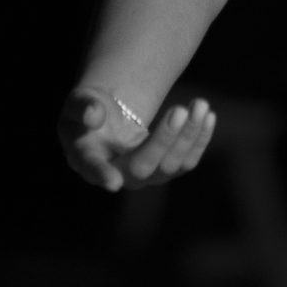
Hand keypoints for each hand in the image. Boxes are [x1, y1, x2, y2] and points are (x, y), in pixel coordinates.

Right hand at [59, 86, 217, 192]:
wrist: (111, 117)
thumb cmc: (88, 111)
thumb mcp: (78, 103)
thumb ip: (81, 107)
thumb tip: (94, 116)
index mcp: (88, 160)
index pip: (94, 169)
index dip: (102, 175)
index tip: (113, 183)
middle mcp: (119, 175)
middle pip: (143, 166)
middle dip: (163, 139)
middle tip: (179, 109)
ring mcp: (146, 176)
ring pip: (171, 164)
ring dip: (188, 134)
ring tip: (200, 103)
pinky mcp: (167, 169)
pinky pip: (187, 161)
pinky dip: (199, 139)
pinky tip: (208, 115)